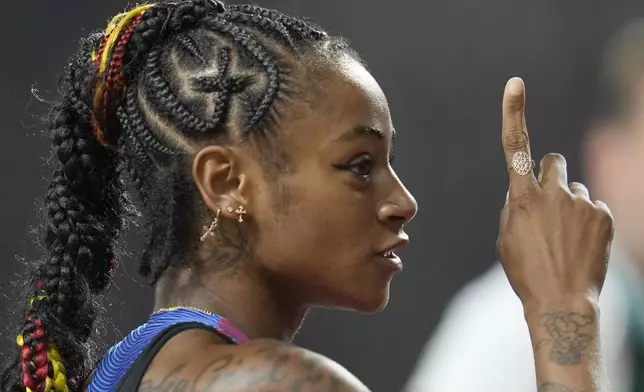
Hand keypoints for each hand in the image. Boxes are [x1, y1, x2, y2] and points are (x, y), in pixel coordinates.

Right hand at [496, 77, 614, 310]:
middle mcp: (553, 193)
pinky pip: (594, 205)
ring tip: (566, 238)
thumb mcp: (507, 237)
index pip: (515, 146)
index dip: (514, 113)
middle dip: (551, 176)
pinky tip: (582, 244)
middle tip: (550, 204)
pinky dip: (588, 220)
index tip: (515, 84)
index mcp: (521, 198)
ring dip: (570, 204)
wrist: (561, 302)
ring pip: (575, 188)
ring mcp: (582, 203)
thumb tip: (526, 189)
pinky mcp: (603, 214)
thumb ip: (515, 205)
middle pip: (554, 161)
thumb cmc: (526, 271)